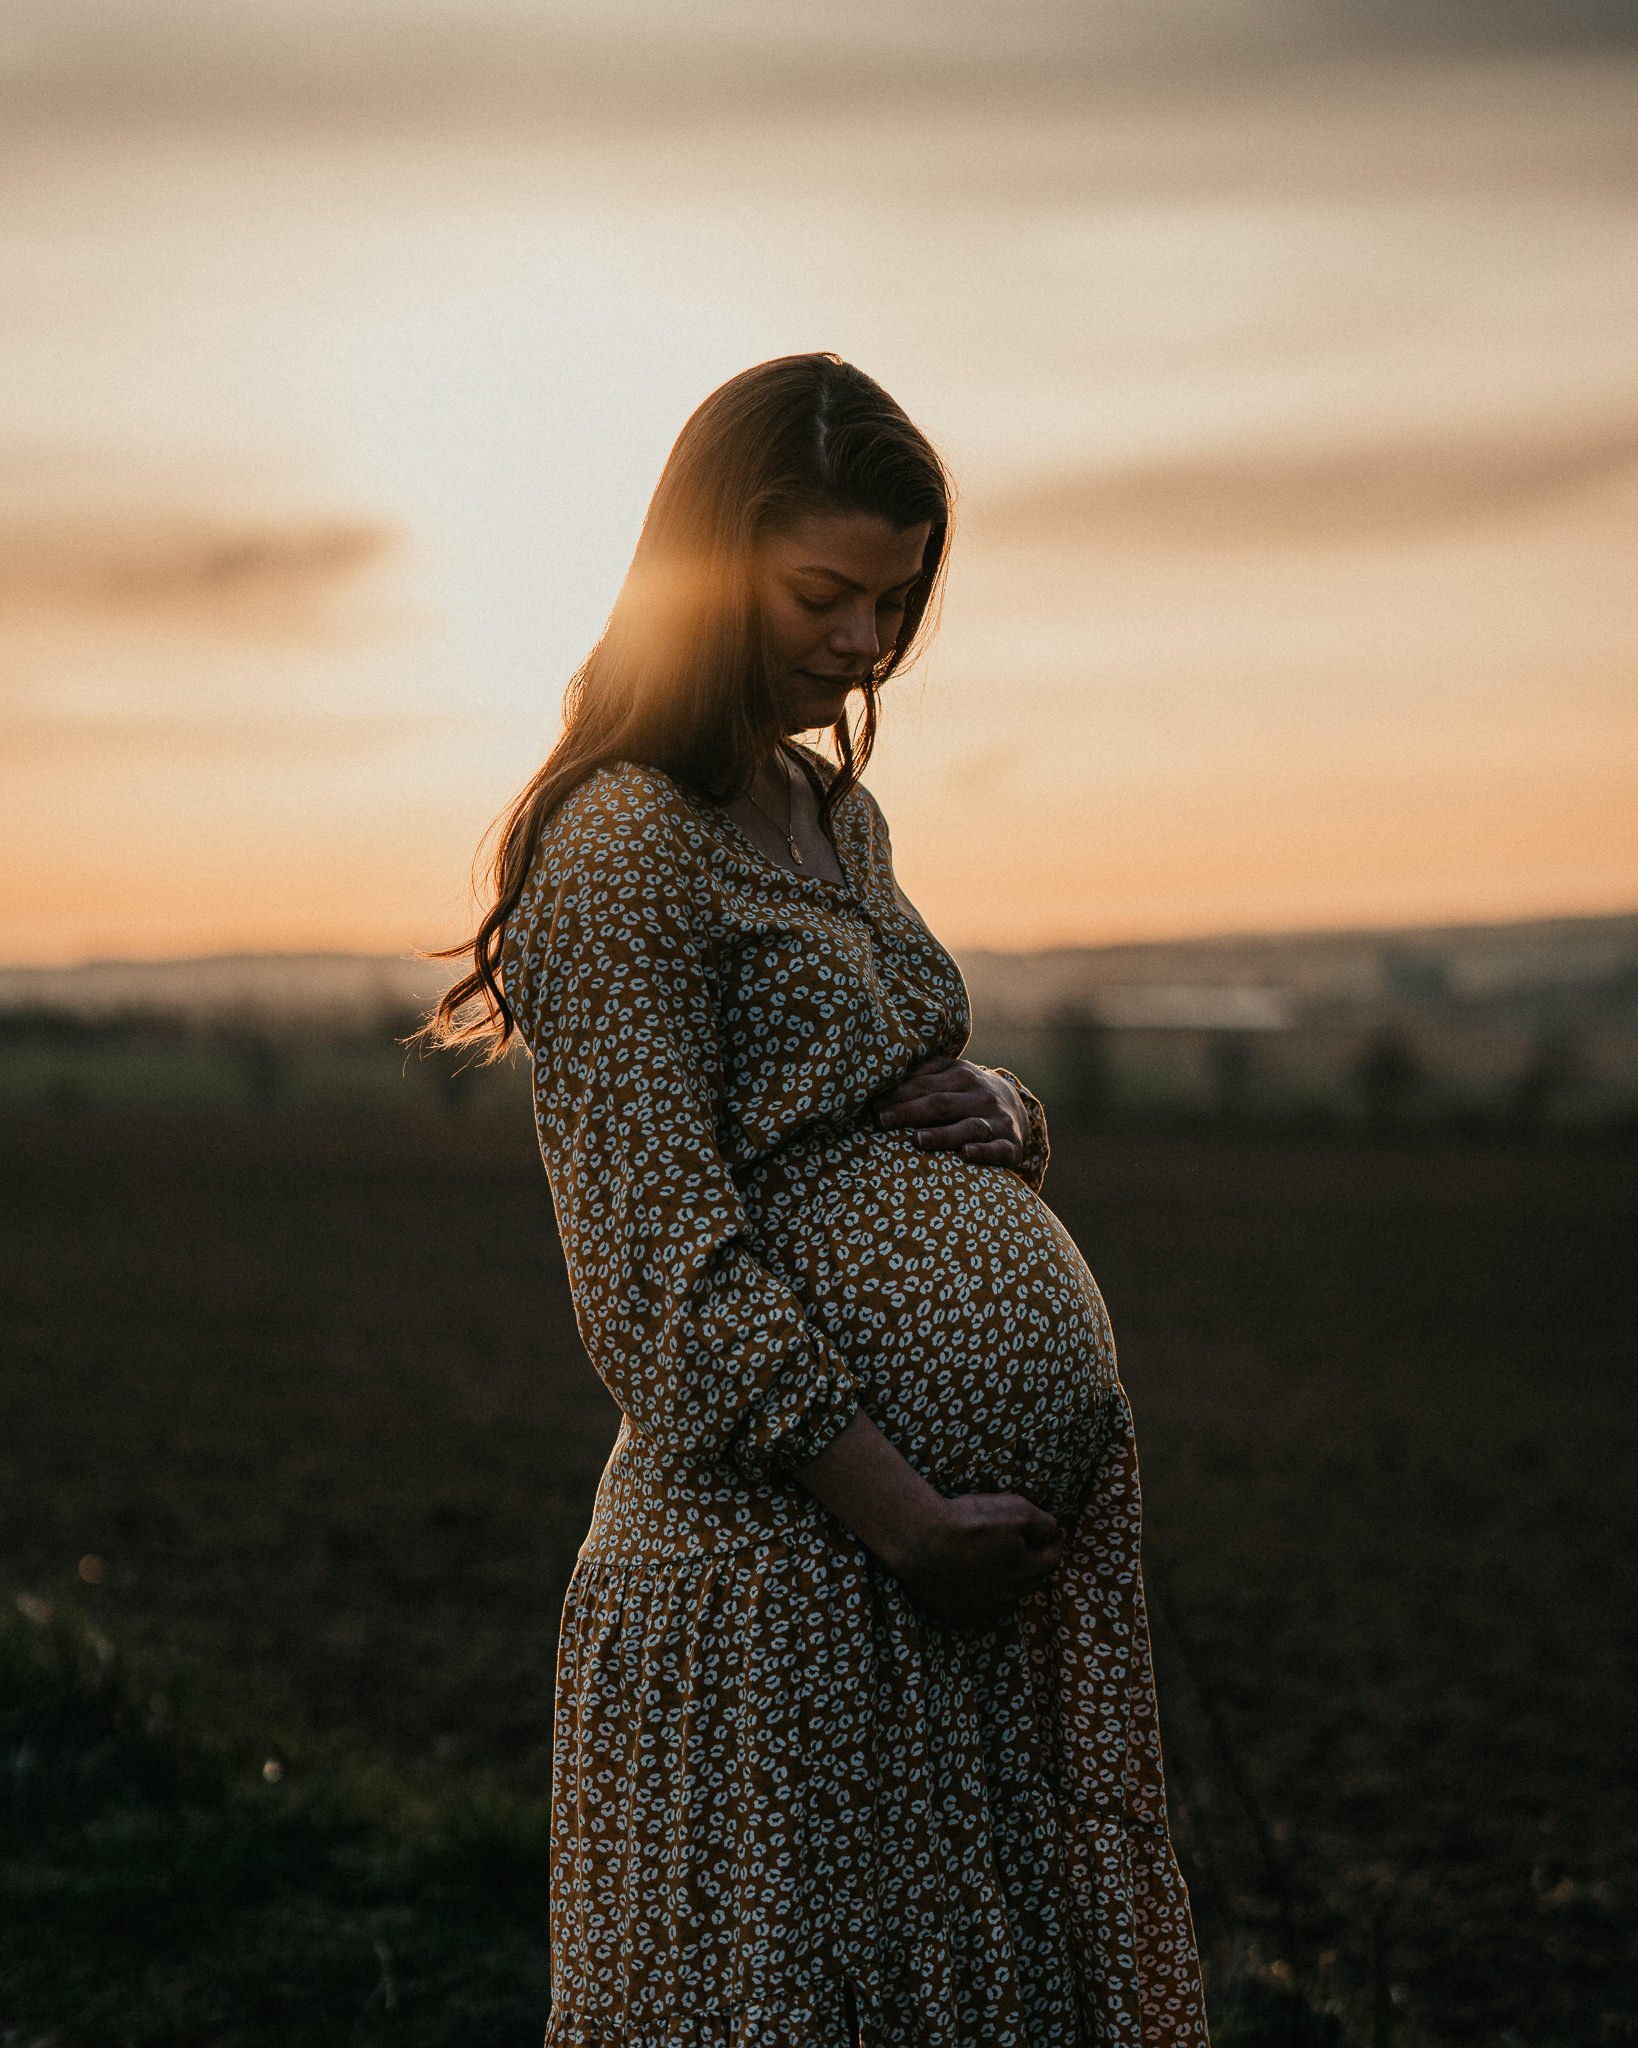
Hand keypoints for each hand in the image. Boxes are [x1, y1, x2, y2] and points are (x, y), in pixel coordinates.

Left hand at [872, 1055, 1023, 1166]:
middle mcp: (980, 1095)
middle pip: (942, 1104)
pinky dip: (984, 1152)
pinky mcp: (1011, 1145)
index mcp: (962, 1074)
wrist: (1015, 1107)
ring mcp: (997, 1120)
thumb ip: (921, 1074)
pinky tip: (966, 1153)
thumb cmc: (966, 1093)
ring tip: (917, 1140)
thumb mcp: (949, 1075)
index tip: (872, 1106)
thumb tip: (880, 1078)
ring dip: (943, 1134)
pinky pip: (999, 1149)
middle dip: (910, 1112)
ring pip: (969, 1126)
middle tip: (882, 1121)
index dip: (898, 1095)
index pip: (925, 1084)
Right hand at [890, 1490, 1065, 1630]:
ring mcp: (983, 1609)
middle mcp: (1009, 1595)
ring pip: (1008, 1597)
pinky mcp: (958, 1615)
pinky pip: (980, 1608)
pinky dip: (984, 1595)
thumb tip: (1054, 1532)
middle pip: (1031, 1580)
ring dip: (1010, 1581)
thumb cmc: (969, 1521)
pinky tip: (976, 1580)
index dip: (1055, 1543)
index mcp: (1026, 1570)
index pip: (1053, 1559)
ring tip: (1003, 1564)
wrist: (921, 1540)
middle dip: (1035, 1563)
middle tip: (1030, 1547)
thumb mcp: (1017, 1508)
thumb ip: (1043, 1522)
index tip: (1055, 1534)